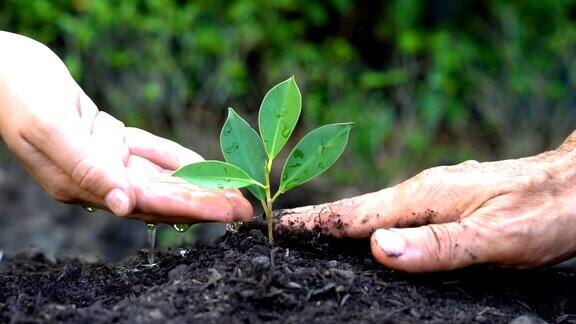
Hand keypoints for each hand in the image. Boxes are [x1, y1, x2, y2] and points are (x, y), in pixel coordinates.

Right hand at [0, 32, 251, 223]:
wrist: (1, 66)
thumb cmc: (18, 92)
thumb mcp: (50, 129)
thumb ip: (87, 169)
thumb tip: (123, 206)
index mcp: (80, 184)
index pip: (146, 202)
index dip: (190, 207)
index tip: (226, 211)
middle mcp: (96, 179)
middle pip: (160, 196)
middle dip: (204, 202)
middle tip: (244, 209)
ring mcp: (102, 160)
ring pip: (160, 176)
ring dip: (197, 183)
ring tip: (232, 191)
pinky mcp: (107, 139)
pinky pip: (149, 151)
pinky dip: (176, 158)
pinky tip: (202, 166)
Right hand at [278, 131, 575, 271]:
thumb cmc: (543, 210)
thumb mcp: (494, 236)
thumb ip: (437, 245)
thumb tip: (378, 247)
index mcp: (424, 197)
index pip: (355, 213)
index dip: (315, 222)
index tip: (277, 226)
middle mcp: (422, 193)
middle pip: (357, 210)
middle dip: (318, 222)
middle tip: (282, 234)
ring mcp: (434, 197)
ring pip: (376, 213)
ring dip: (341, 224)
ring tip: (311, 237)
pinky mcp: (445, 206)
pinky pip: (397, 218)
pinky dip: (371, 226)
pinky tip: (368, 239)